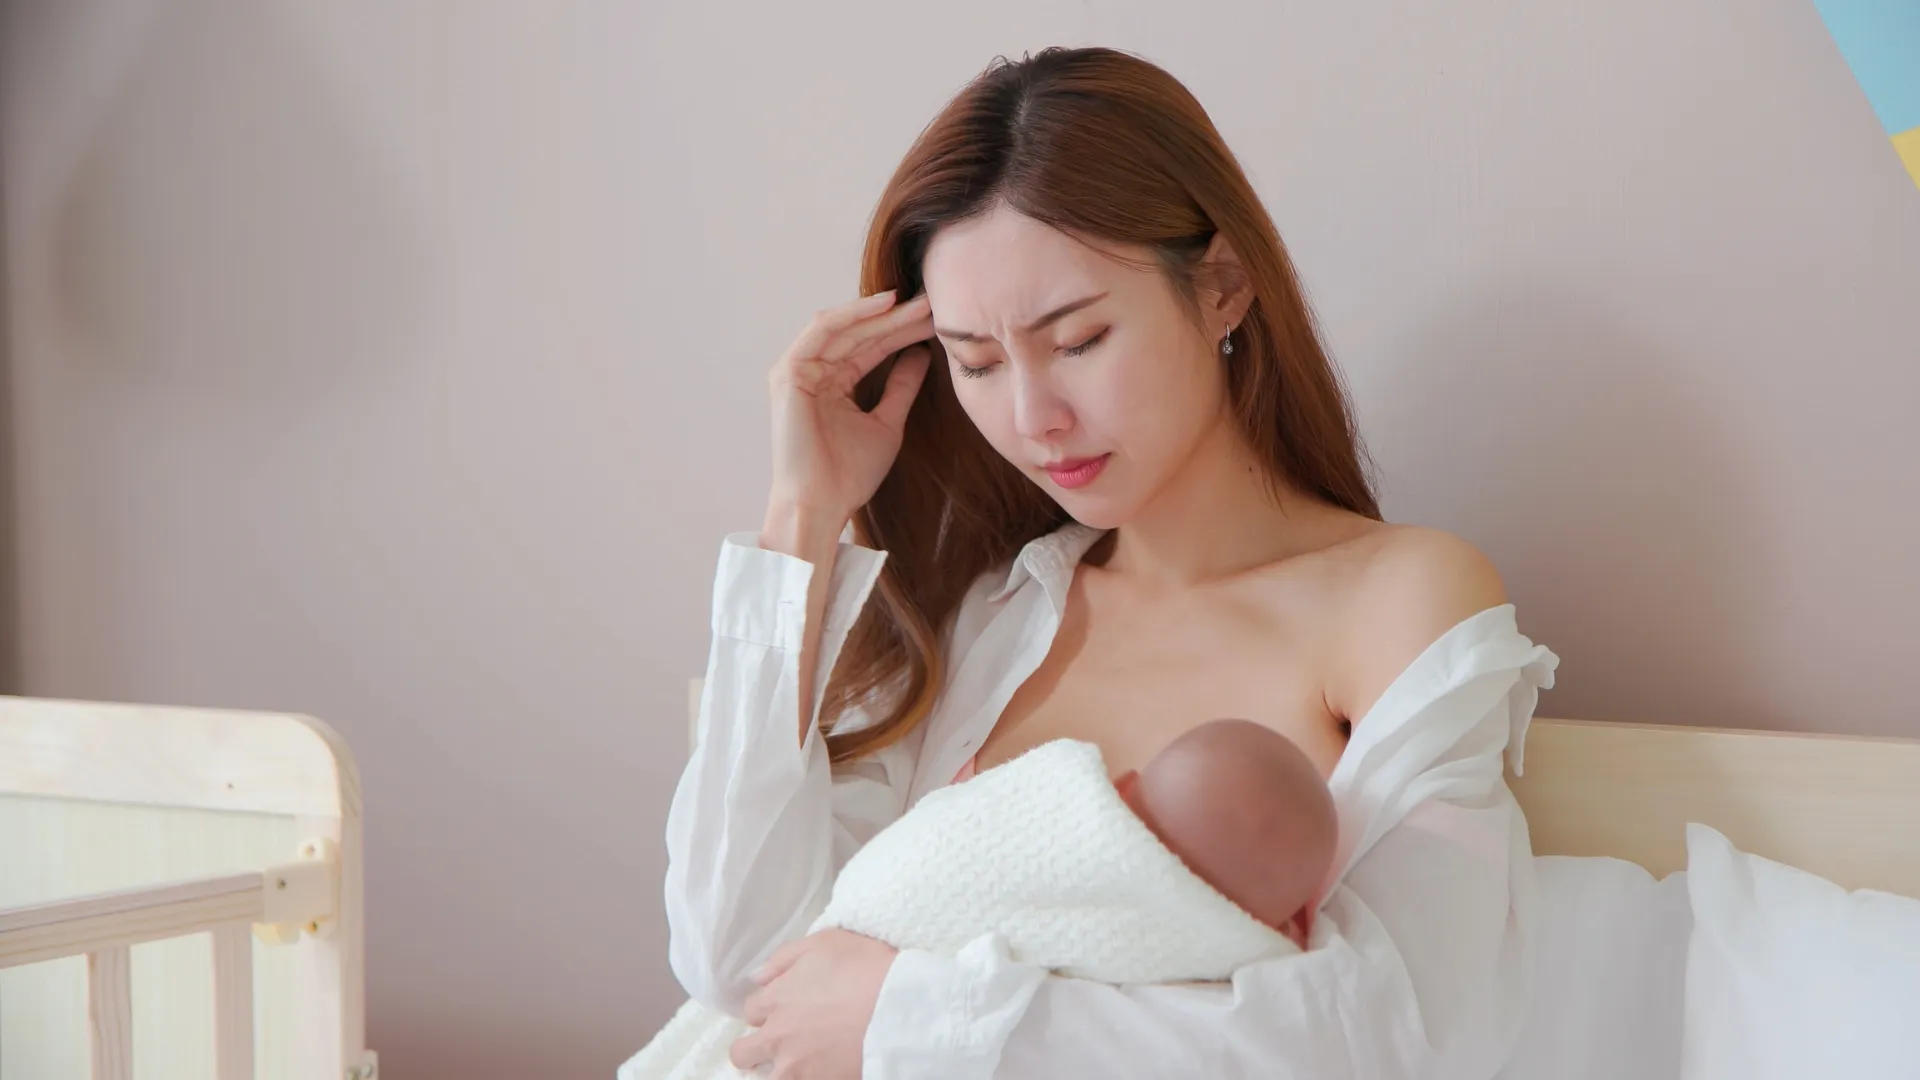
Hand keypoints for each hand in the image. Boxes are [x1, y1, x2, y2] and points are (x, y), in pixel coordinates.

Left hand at [729, 929, 898, 1079]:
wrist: (900, 1011)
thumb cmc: (867, 969)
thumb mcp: (825, 942)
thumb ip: (784, 958)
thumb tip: (758, 977)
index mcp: (776, 999)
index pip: (751, 1010)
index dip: (767, 1008)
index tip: (784, 1007)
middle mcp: (777, 1037)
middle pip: (742, 1053)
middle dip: (753, 1048)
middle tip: (780, 1043)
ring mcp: (796, 1068)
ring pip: (766, 1079)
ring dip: (774, 1071)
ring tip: (797, 1063)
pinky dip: (804, 1079)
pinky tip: (818, 1072)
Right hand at [766, 290, 933, 528]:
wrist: (822, 504)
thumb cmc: (849, 475)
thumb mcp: (887, 423)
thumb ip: (901, 387)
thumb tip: (922, 354)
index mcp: (834, 384)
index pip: (872, 348)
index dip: (904, 332)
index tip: (939, 321)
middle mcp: (815, 372)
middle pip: (861, 334)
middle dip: (898, 318)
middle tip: (933, 303)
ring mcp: (799, 370)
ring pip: (845, 328)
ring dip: (880, 313)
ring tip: (917, 303)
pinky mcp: (789, 372)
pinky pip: (822, 331)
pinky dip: (851, 314)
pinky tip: (884, 305)